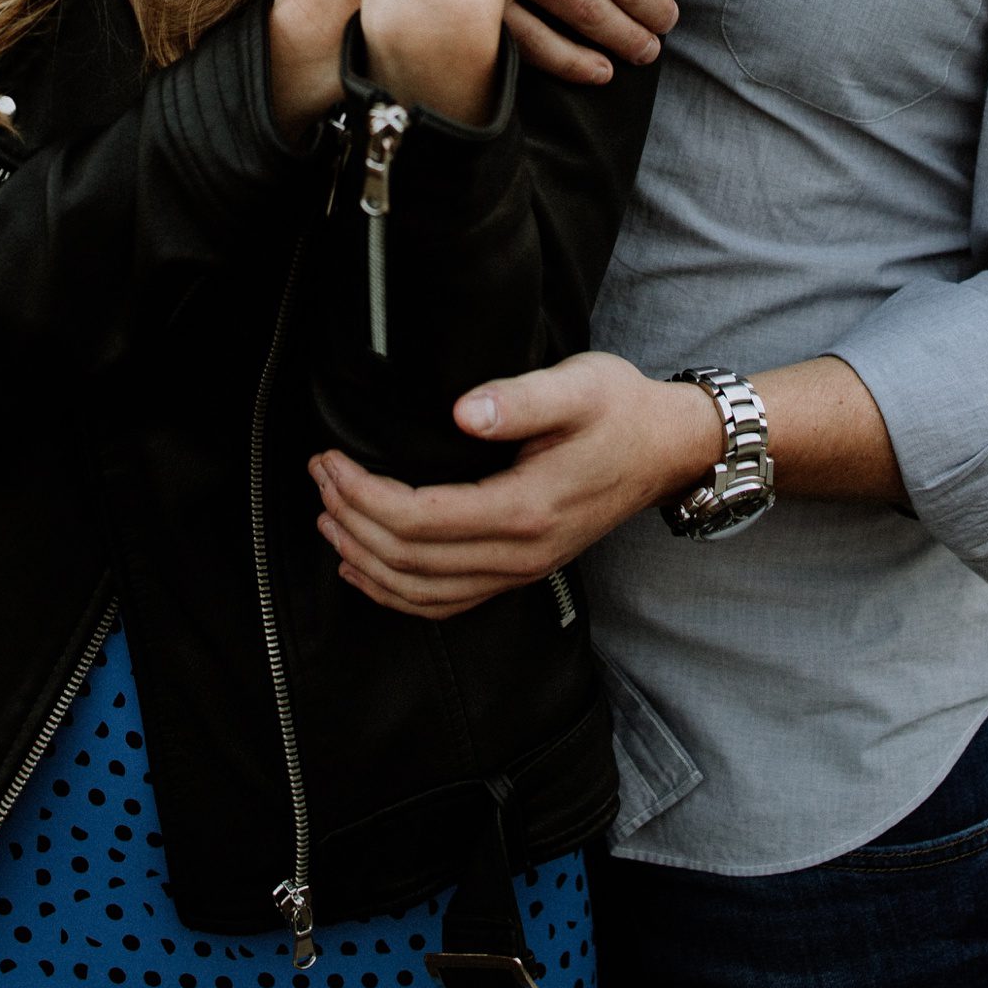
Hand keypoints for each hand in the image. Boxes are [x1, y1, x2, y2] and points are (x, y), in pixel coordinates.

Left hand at [308, 352, 722, 617]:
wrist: (668, 449)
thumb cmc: (621, 409)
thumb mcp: (578, 385)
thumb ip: (520, 398)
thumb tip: (462, 410)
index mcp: (527, 508)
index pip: (420, 519)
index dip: (364, 494)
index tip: (331, 459)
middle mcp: (521, 553)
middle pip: (410, 560)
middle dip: (352, 520)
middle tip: (319, 476)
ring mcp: (521, 569)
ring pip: (423, 592)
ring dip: (364, 561)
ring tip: (327, 520)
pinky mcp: (520, 570)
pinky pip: (446, 602)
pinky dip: (397, 594)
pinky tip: (365, 571)